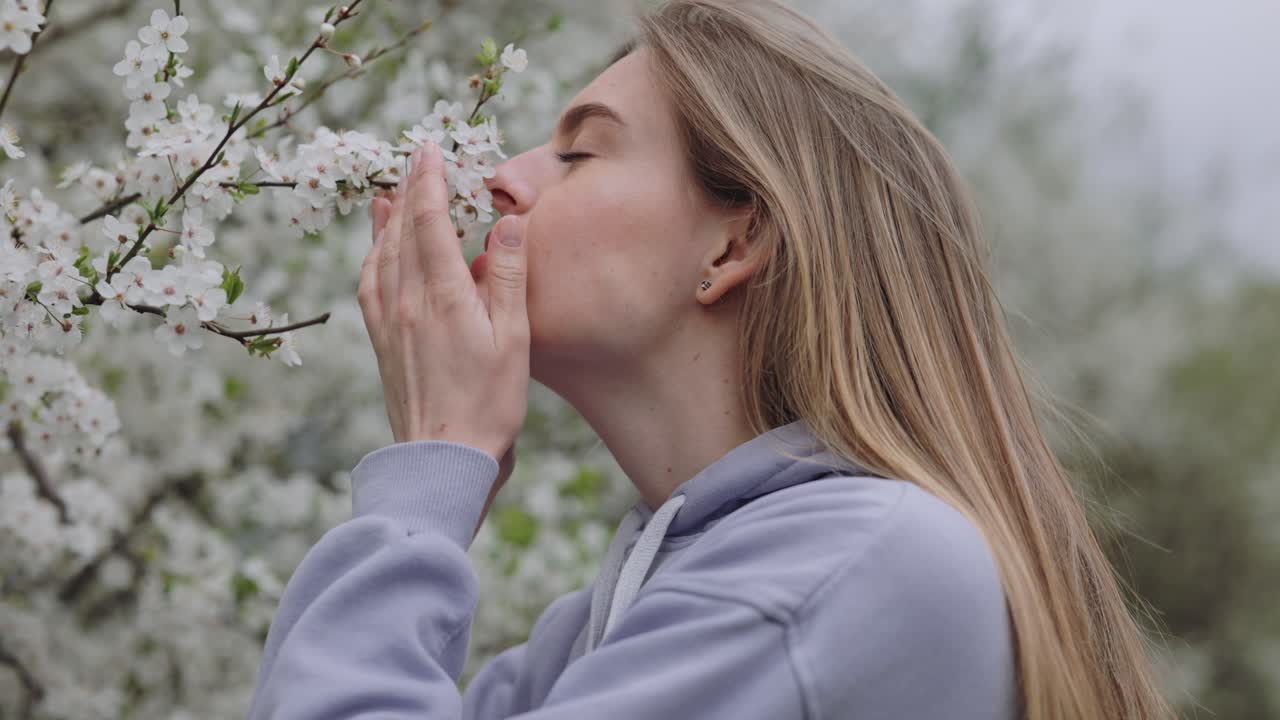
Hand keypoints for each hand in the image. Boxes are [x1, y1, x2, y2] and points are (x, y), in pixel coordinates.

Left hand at [358, 141, 529, 465]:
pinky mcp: (383, 344)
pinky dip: (372, 257)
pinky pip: (369, 287)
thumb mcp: (513, 338)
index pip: (429, 222)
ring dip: (385, 220)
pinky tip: (376, 253)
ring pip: (380, 256)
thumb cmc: (489, 403)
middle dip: (408, 189)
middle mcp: (406, 303)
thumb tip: (506, 222)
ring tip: (388, 193)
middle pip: (400, 231)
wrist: (444, 459)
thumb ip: (509, 276)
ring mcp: (389, 323)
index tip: (430, 150)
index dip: (429, 181)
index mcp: (442, 296)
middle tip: (414, 158)